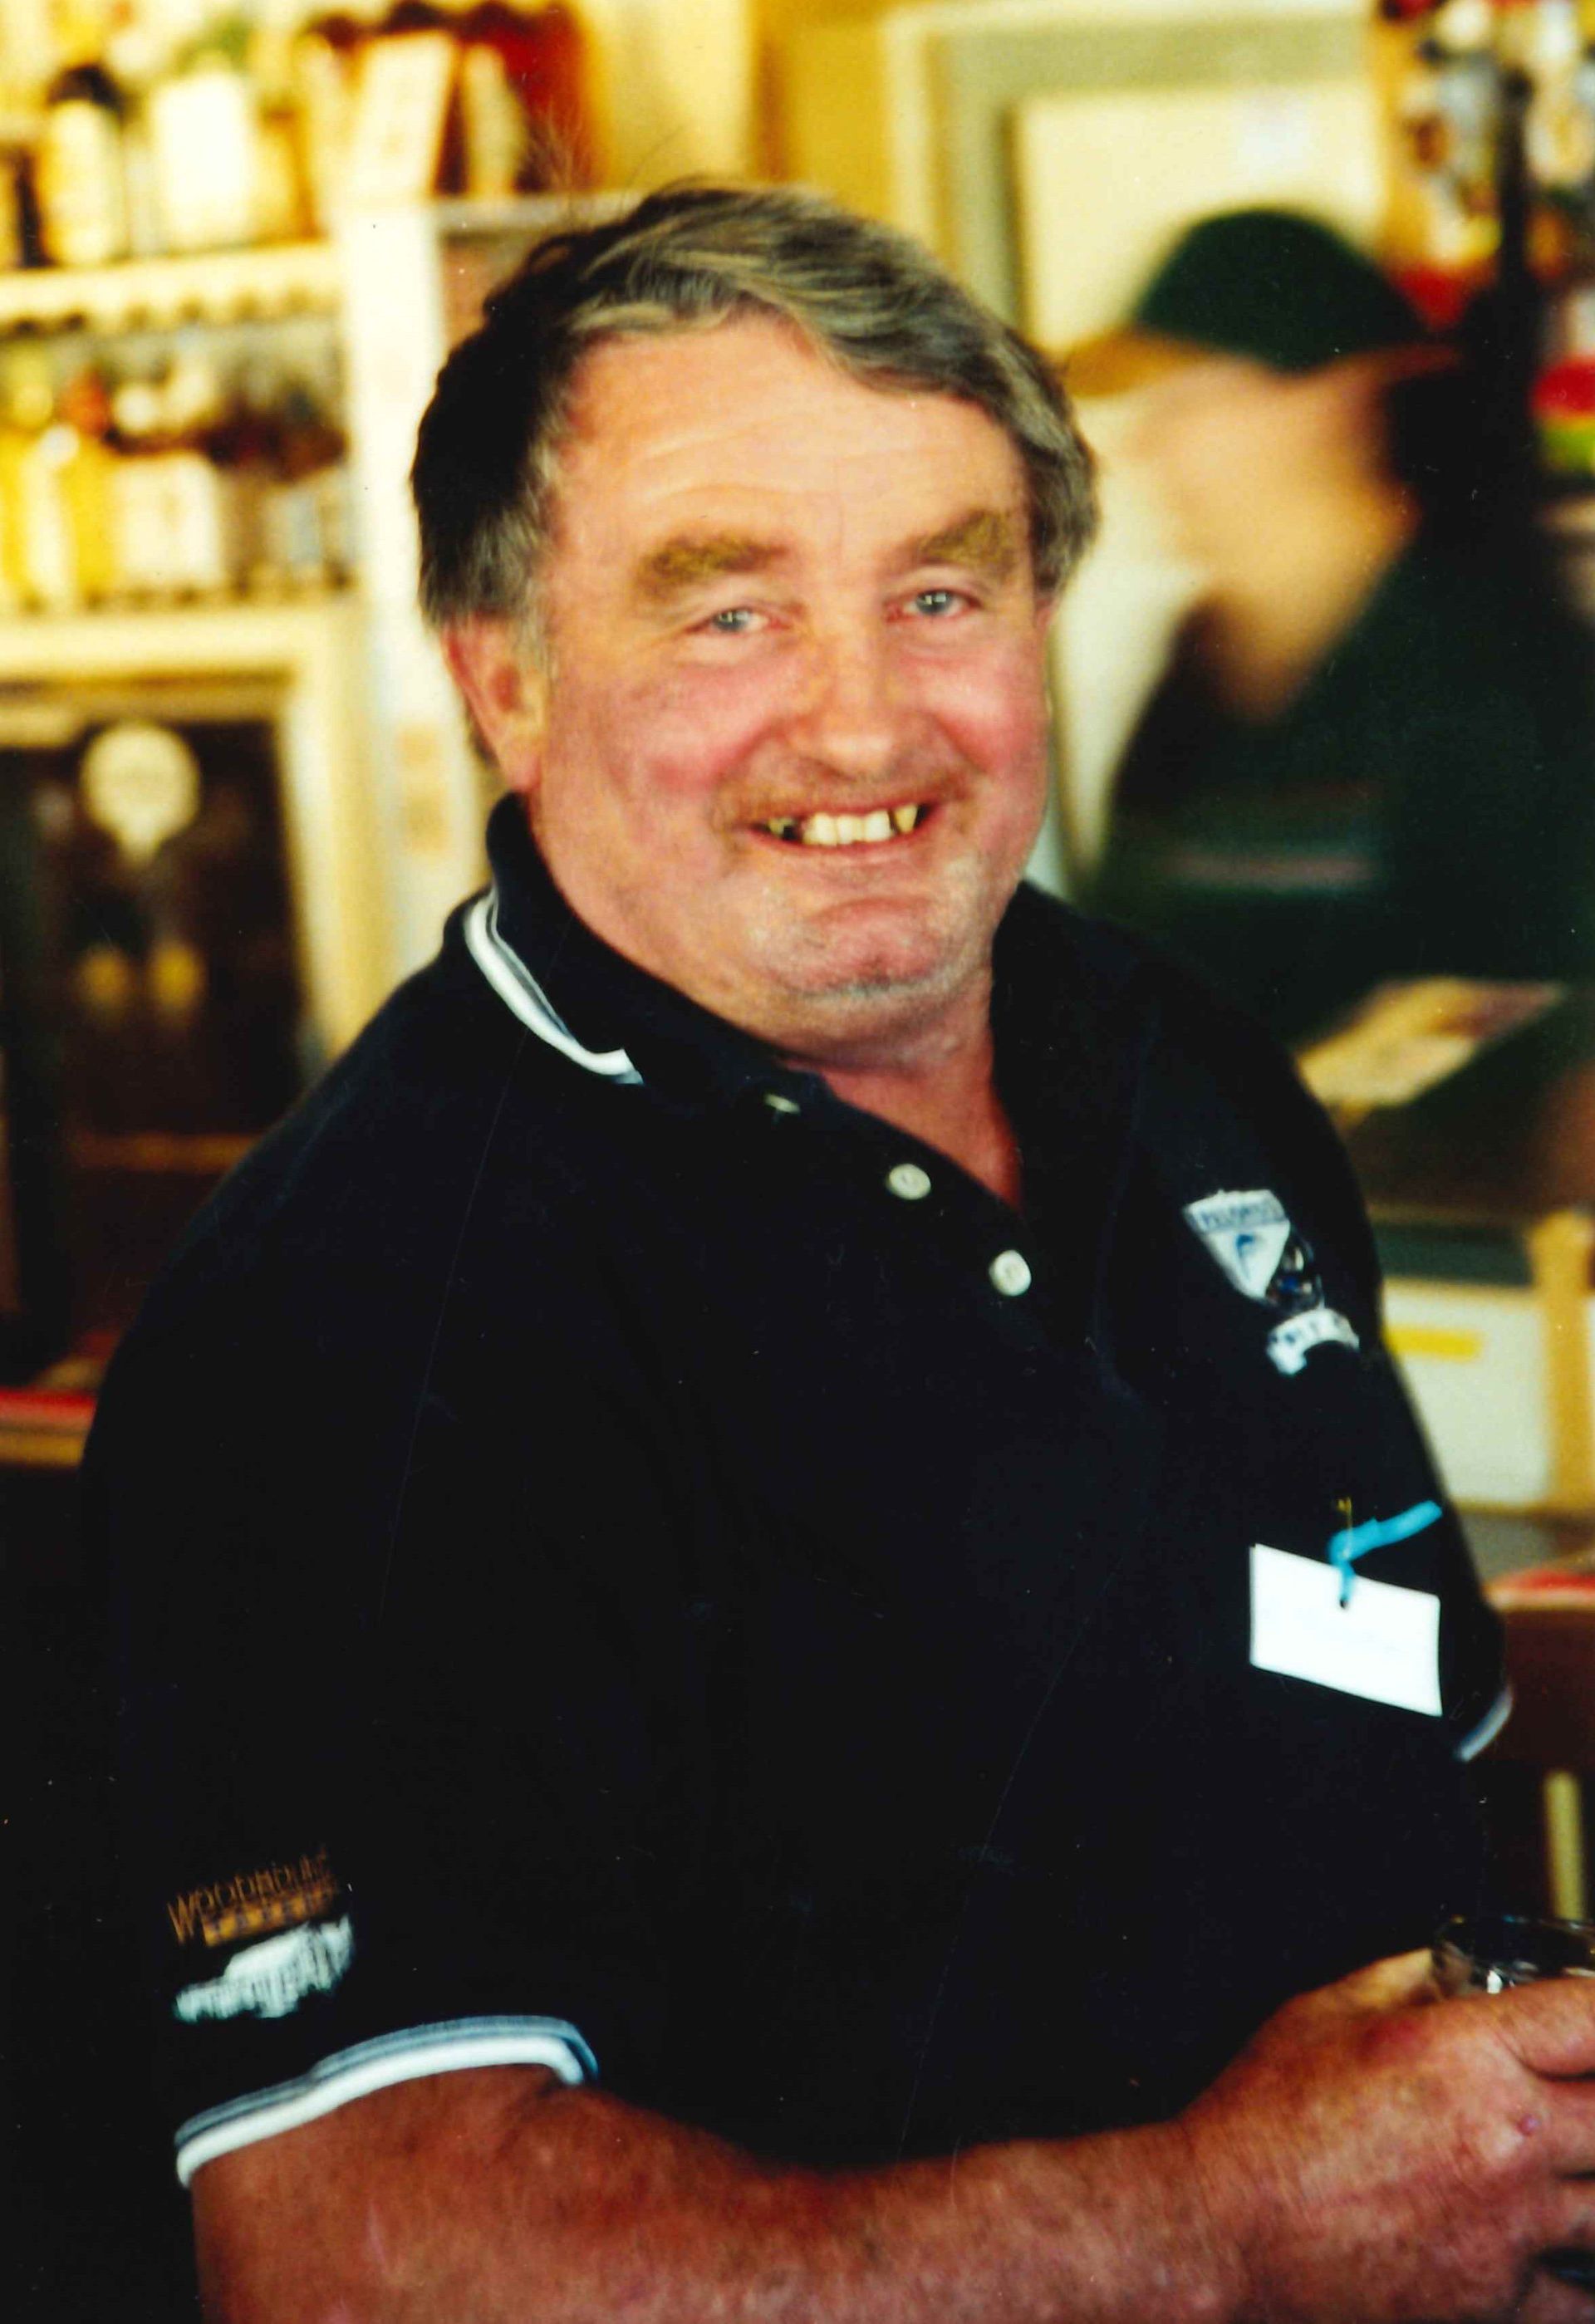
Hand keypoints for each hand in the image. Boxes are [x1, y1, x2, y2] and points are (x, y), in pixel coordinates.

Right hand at [1176, 1951, 1594, 2322]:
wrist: (1226, 2230)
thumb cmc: (1263, 2122)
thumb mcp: (1325, 2012)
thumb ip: (1404, 1978)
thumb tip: (1447, 1969)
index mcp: (1467, 2053)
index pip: (1593, 2016)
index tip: (1593, 2016)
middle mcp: (1508, 2137)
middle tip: (1577, 2095)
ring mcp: (1511, 2223)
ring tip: (1569, 2171)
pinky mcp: (1498, 2297)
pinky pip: (1584, 2297)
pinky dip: (1580, 2276)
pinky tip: (1558, 2249)